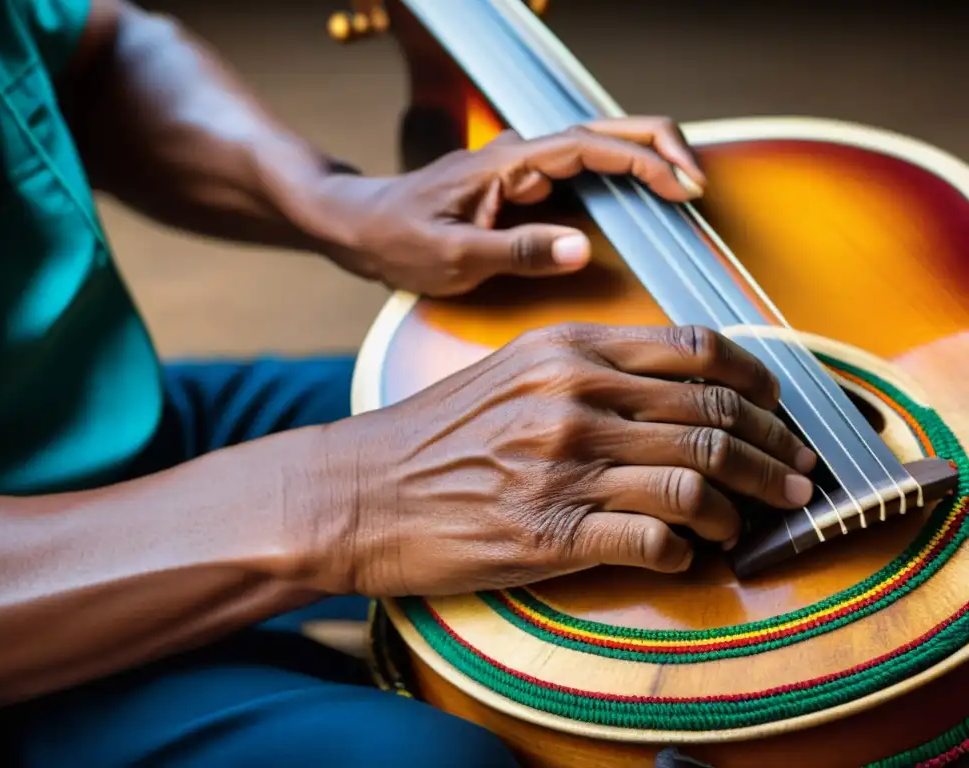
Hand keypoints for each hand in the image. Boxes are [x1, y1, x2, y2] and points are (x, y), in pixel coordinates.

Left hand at [310, 117, 706, 296]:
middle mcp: (523, 155)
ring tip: (686, 193)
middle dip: (660, 150)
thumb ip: (516, 251)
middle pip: (607, 133)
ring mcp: (525, 167)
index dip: (644, 163)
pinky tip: (641, 204)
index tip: (683, 189)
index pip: (592, 146)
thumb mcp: (453, 257)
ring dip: (646, 163)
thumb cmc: (400, 240)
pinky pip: (585, 173)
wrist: (362, 227)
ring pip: (601, 149)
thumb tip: (582, 249)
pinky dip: (622, 181)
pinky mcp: (524, 185)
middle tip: (699, 187)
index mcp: (510, 163)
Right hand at [328, 324, 816, 597]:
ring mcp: (565, 466)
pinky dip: (686, 549)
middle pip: (714, 417)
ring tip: (745, 521)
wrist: (360, 490)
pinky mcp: (552, 533)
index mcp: (568, 350)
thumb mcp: (512, 371)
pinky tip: (683, 552)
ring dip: (740, 507)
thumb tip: (674, 390)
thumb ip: (589, 368)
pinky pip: (656, 538)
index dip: (759, 383)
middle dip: (774, 452)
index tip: (780, 409)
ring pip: (698, 479)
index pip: (697, 352)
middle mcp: (574, 398)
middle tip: (795, 475)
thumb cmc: (436, 433)